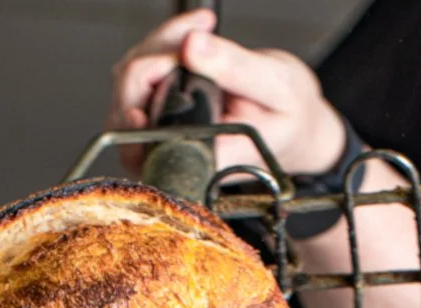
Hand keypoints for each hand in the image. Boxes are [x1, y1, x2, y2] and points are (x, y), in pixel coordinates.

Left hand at [107, 8, 346, 179]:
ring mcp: (160, 137)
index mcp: (202, 164)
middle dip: (154, 60)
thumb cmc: (288, 116)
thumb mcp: (276, 86)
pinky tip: (192, 36)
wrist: (294, 124)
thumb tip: (192, 47)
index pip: (148, 146)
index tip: (161, 72)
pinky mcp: (158, 114)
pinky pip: (139, 78)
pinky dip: (161, 47)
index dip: (139, 111)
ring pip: (129, 89)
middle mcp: (174, 157)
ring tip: (202, 30)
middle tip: (197, 36)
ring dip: (158, 48)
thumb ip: (234, 69)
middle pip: (126, 113)